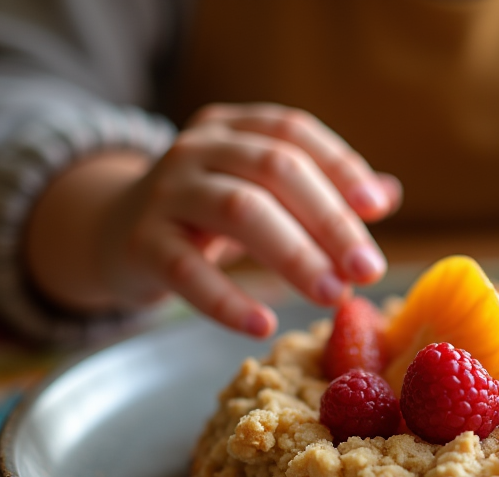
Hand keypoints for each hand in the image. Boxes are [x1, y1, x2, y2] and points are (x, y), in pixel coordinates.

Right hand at [28, 103, 401, 336]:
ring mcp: (165, 191)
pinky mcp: (140, 242)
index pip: (294, 133)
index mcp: (234, 128)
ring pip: (238, 210)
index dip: (340, 167)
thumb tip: (387, 195)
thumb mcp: (259, 191)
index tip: (376, 210)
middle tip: (368, 269)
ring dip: (295, 255)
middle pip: (274, 169)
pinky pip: (186, 271)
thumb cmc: (205, 214)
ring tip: (333, 295)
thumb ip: (319, 191)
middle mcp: (198, 148)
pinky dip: (228, 300)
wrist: (111, 232)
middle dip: (329, 220)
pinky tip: (263, 325)